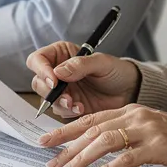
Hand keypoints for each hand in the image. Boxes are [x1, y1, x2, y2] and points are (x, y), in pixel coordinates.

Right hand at [26, 41, 140, 117]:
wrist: (129, 91)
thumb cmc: (116, 71)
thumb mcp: (101, 63)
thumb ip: (80, 65)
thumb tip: (58, 72)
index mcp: (61, 54)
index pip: (38, 59)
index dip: (41, 70)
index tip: (54, 80)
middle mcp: (57, 72)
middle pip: (38, 82)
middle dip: (49, 92)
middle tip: (66, 97)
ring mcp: (62, 90)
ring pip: (46, 99)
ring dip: (59, 104)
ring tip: (77, 105)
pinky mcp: (68, 106)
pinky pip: (59, 111)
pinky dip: (68, 112)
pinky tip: (81, 109)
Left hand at [37, 105, 166, 166]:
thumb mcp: (145, 129)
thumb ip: (122, 133)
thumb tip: (92, 149)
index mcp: (129, 110)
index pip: (90, 119)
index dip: (66, 130)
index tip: (47, 141)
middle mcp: (135, 116)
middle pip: (93, 130)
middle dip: (68, 147)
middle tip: (52, 162)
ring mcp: (146, 130)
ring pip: (106, 141)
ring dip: (83, 157)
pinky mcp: (158, 146)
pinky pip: (127, 158)